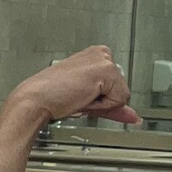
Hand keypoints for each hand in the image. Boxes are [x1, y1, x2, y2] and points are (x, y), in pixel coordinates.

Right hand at [7, 46, 140, 127]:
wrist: (36, 100)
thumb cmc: (53, 97)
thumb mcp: (90, 100)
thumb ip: (114, 107)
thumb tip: (136, 118)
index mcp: (96, 56)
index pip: (116, 87)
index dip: (101, 100)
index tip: (81, 94)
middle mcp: (102, 54)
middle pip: (121, 90)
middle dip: (103, 102)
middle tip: (78, 97)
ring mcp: (104, 60)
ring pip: (122, 96)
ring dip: (101, 104)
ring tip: (79, 96)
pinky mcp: (106, 70)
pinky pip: (119, 100)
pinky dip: (102, 106)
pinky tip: (82, 96)